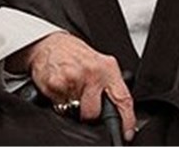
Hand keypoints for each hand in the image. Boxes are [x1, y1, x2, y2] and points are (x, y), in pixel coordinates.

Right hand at [8, 32, 135, 140]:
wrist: (51, 44)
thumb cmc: (76, 55)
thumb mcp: (100, 64)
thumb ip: (109, 85)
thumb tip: (118, 110)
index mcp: (108, 68)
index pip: (123, 99)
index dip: (127, 120)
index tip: (127, 133)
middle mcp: (92, 73)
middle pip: (94, 113)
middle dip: (89, 114)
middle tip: (84, 102)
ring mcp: (73, 79)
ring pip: (74, 111)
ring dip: (72, 106)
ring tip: (71, 88)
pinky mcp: (55, 84)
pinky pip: (58, 106)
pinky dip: (59, 101)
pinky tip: (60, 87)